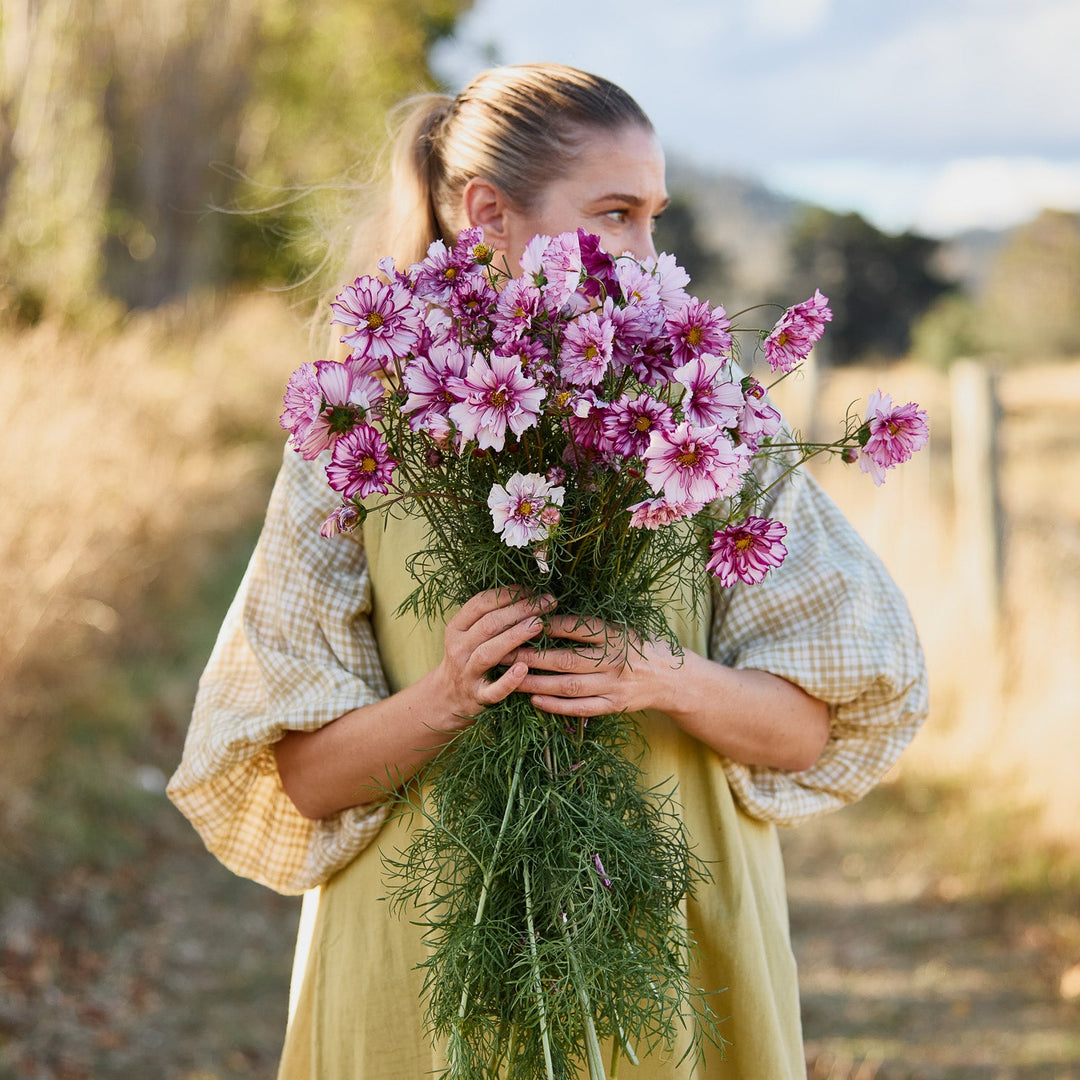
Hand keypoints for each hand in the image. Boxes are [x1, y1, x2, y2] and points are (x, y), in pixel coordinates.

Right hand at [433, 587, 556, 723]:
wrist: (448, 697)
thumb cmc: (469, 657)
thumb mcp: (469, 633)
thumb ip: (491, 616)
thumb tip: (529, 594)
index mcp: (456, 628)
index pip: (480, 604)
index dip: (507, 594)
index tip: (532, 590)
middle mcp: (458, 648)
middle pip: (489, 625)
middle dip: (520, 610)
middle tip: (547, 602)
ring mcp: (467, 673)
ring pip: (489, 653)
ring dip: (515, 637)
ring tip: (539, 625)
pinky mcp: (478, 697)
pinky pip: (493, 690)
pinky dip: (508, 681)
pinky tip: (524, 669)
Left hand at [510, 614, 682, 717]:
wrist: (671, 677)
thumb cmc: (636, 646)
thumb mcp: (618, 627)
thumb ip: (588, 625)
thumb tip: (544, 614)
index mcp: (615, 634)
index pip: (577, 628)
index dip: (548, 626)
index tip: (522, 622)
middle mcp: (614, 660)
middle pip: (566, 660)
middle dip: (531, 657)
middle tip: (503, 652)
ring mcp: (614, 685)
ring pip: (568, 686)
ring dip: (536, 683)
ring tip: (511, 678)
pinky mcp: (613, 705)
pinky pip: (580, 708)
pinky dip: (555, 705)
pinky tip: (534, 699)